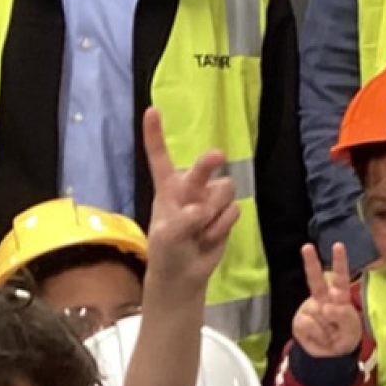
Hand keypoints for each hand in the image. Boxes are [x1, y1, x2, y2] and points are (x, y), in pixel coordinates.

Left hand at [140, 108, 237, 293]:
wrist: (184, 275)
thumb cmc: (166, 251)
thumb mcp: (166, 236)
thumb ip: (183, 220)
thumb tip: (202, 210)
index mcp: (167, 188)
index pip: (160, 157)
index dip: (155, 135)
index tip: (152, 110)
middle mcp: (190, 187)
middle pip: (204, 167)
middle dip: (210, 162)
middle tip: (217, 157)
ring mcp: (209, 199)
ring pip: (225, 190)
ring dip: (215, 212)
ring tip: (201, 231)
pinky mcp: (225, 213)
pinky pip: (233, 211)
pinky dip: (222, 227)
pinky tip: (209, 237)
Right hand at [293, 242, 363, 359]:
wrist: (330, 356)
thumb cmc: (345, 337)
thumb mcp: (353, 330)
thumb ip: (344, 316)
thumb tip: (325, 307)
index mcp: (339, 297)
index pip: (341, 278)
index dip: (339, 262)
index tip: (338, 245)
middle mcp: (322, 299)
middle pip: (316, 279)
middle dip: (310, 263)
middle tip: (307, 247)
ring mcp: (309, 308)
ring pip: (315, 311)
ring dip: (326, 328)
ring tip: (330, 335)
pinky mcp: (299, 320)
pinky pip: (307, 325)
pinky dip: (317, 335)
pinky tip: (319, 338)